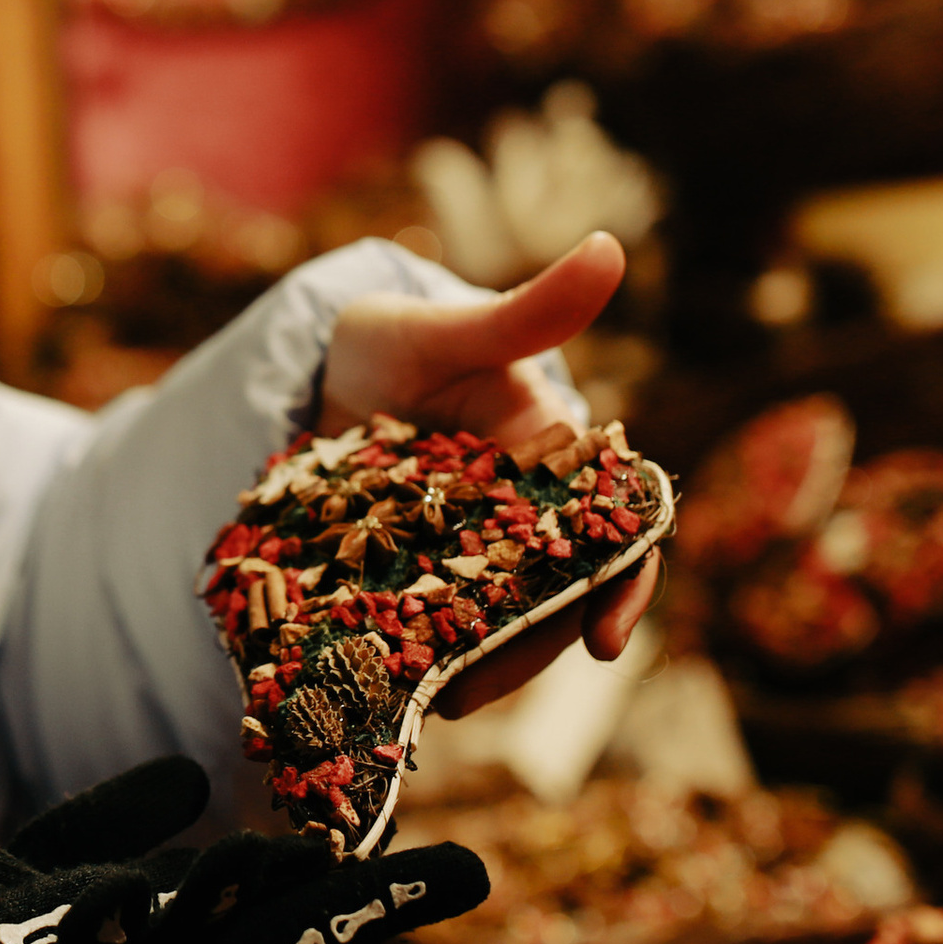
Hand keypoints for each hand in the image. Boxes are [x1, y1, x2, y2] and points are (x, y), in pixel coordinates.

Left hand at [317, 231, 656, 696]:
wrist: (320, 367)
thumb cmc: (399, 339)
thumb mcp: (450, 327)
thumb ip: (526, 309)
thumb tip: (611, 247)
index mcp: (555, 460)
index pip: (615, 532)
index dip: (621, 586)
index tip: (604, 642)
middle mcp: (522, 516)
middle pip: (551, 598)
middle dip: (523, 650)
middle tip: (471, 689)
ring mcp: (465, 552)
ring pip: (493, 623)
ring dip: (474, 664)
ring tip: (427, 695)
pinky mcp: (411, 575)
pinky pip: (430, 624)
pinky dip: (421, 652)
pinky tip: (391, 680)